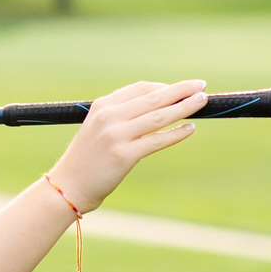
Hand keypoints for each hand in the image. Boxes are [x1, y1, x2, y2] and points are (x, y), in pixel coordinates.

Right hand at [49, 81, 207, 214]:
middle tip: (201, 85)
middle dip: (180, 90)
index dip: (165, 86)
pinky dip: (176, 134)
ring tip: (202, 101)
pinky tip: (190, 128)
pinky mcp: (123, 155)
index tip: (182, 88)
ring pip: (158, 117)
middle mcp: (109, 117)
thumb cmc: (86, 160)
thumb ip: (120, 115)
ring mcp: (116, 136)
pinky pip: (157, 140)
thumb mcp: (98, 129)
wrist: (68, 186)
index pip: (141, 89)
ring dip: (184, 107)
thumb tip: (156, 107)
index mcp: (102, 106)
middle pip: (153, 98)